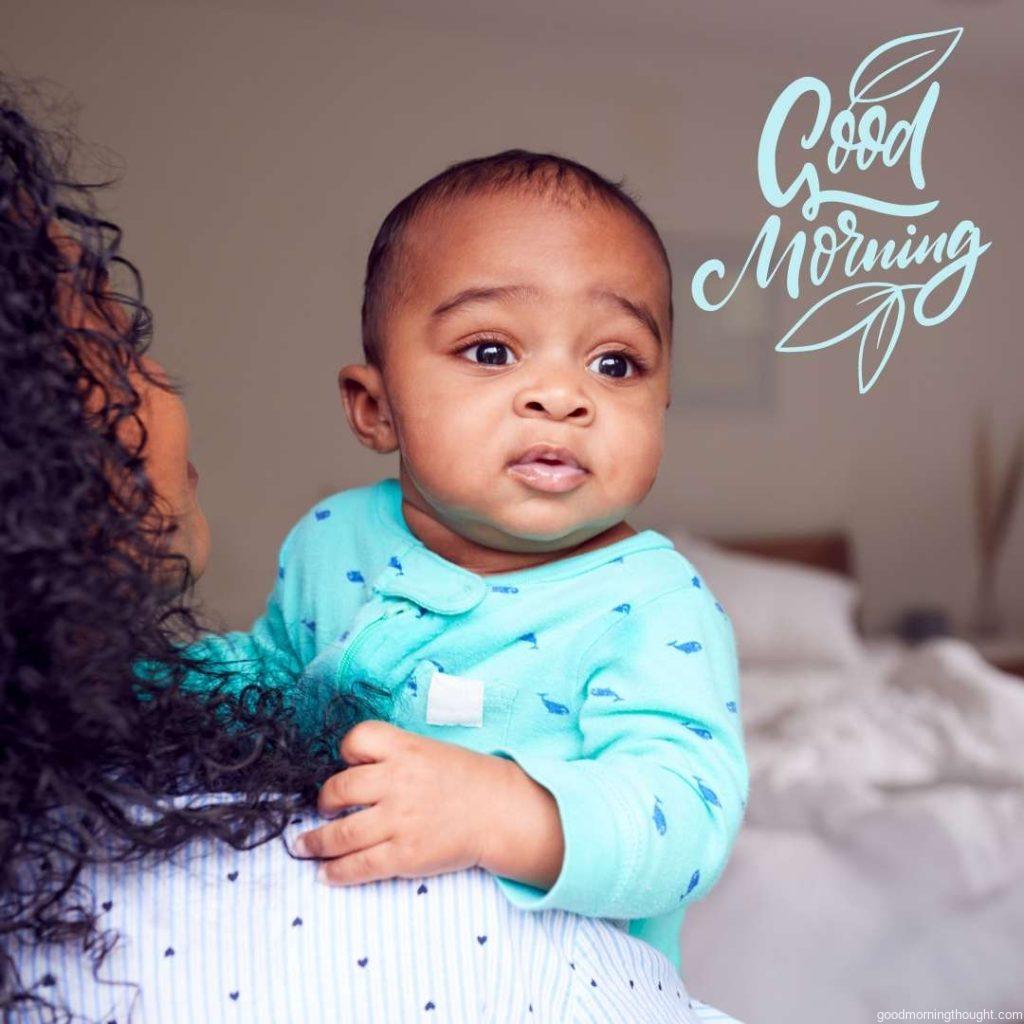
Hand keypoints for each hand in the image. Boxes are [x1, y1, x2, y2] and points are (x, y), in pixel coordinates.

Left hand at [294, 719, 517, 884]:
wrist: (500, 811)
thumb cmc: (465, 779)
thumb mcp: (430, 751)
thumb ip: (394, 756)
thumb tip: (352, 772)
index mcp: (406, 749)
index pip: (358, 739)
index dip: (346, 752)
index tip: (346, 765)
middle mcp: (398, 781)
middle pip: (339, 789)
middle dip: (322, 803)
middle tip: (321, 810)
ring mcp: (400, 819)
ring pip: (341, 834)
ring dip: (315, 842)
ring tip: (305, 846)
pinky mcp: (406, 854)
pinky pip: (360, 866)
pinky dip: (336, 872)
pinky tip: (325, 874)